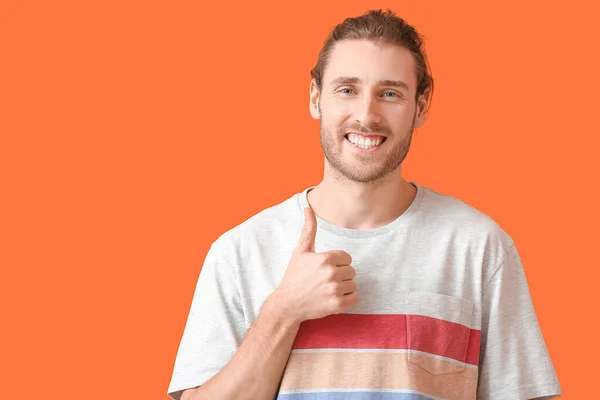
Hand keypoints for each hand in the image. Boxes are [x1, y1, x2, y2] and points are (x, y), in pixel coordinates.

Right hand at [270, 207, 357, 324]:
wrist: (287, 303)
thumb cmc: (294, 276)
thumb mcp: (301, 251)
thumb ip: (309, 229)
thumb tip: (308, 208)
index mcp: (325, 258)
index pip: (347, 258)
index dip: (337, 263)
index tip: (325, 269)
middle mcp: (331, 273)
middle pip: (351, 271)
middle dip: (341, 275)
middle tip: (325, 280)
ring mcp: (334, 290)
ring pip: (353, 285)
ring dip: (344, 288)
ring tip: (328, 289)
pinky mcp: (337, 305)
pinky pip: (354, 299)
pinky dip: (346, 300)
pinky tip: (333, 298)